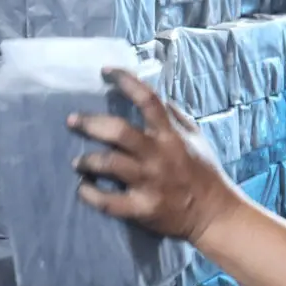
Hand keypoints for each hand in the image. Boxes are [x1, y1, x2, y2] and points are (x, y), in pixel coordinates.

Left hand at [67, 69, 241, 244]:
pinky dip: (90, 194)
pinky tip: (82, 188)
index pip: (148, 100)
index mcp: (171, 135)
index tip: (106, 72)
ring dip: (87, 160)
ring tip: (77, 162)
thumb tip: (155, 98)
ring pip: (109, 164)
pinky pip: (108, 201)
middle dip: (91, 123)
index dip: (126, 81)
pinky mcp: (142, 207)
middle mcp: (158, 155)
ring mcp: (149, 182)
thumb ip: (175, 117)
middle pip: (119, 131)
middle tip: (72, 120)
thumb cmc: (203, 172)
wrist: (212, 213)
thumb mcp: (195, 137)